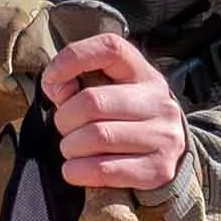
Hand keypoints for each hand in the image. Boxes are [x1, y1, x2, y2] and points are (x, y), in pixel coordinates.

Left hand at [42, 30, 187, 195]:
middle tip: (66, 129)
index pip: (109, 48)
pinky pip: (103, 170)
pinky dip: (78, 171)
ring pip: (95, 138)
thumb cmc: (124, 120)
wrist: (168, 155)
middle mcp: (159, 102)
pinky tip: (76, 169)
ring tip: (73, 150)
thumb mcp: (108, 93)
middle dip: (64, 119)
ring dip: (70, 147)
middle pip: (92, 102)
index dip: (73, 58)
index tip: (52, 78)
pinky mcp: (158, 170)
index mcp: (143, 74)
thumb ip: (77, 85)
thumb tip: (55, 86)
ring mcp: (163, 136)